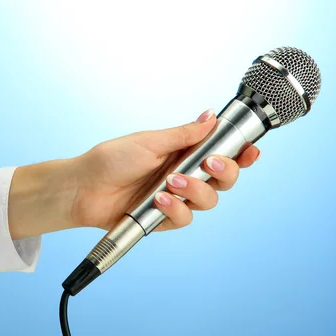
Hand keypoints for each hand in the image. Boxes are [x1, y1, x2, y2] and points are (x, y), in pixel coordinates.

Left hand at [8, 110, 260, 238]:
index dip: (240, 154)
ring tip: (171, 183)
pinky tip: (159, 201)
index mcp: (182, 152)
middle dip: (224, 172)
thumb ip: (184, 135)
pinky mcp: (163, 219)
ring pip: (209, 201)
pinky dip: (176, 210)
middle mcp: (183, 175)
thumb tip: (210, 117)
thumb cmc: (110, 159)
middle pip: (224, 180)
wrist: (84, 188)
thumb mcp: (149, 141)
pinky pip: (185, 219)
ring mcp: (175, 198)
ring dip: (195, 191)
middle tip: (209, 163)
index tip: (251, 150)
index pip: (221, 153)